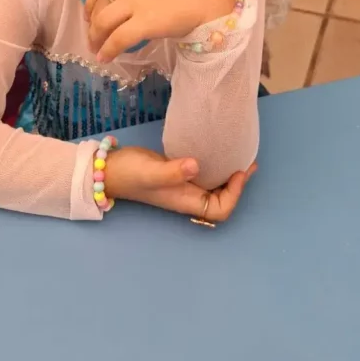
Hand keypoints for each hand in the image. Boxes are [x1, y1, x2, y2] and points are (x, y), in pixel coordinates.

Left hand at [85, 0, 234, 61]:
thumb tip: (119, 3)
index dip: (91, 1)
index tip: (89, 14)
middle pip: (100, 4)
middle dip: (93, 23)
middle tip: (93, 36)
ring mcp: (134, 0)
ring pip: (102, 22)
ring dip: (96, 38)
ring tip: (97, 49)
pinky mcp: (143, 22)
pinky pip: (117, 39)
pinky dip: (107, 50)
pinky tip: (105, 58)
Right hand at [103, 146, 256, 220]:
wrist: (110, 169)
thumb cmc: (131, 173)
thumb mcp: (151, 172)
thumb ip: (173, 171)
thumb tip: (196, 165)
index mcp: (186, 200)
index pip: (220, 209)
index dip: (234, 194)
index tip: (238, 171)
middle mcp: (188, 195)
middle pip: (222, 200)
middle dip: (238, 185)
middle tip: (249, 163)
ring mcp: (184, 185)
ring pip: (214, 187)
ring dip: (229, 175)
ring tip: (239, 157)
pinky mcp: (179, 172)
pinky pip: (204, 174)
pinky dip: (216, 166)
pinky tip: (218, 151)